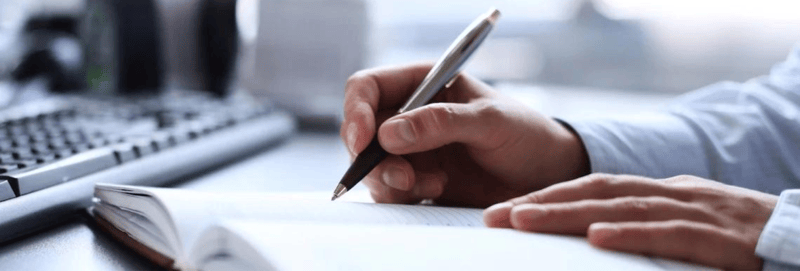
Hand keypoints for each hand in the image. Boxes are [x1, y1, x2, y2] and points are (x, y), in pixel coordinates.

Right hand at [341, 63, 589, 206]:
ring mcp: (410, 149)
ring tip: (431, 184)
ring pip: (372, 165)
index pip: (368, 87)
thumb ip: (442, 123)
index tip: (363, 140)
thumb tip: (390, 132)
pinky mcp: (417, 180)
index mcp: (421, 84)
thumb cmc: (525, 134)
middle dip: (374, 157)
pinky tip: (437, 189)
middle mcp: (409, 115)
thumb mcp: (490, 121)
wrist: (545, 176)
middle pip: (362, 131)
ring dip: (391, 179)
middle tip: (404, 177)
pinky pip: (389, 190)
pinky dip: (403, 195)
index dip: (356, 110)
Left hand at [484, 174, 778, 268]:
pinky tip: (598, 237)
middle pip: (595, 191)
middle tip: (493, 217)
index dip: (546, 198)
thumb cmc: (737, 239)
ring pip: (622, 205)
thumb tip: (592, 243)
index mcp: (658, 191)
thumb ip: (641, 231)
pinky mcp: (721, 236)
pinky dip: (632, 232)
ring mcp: (696, 210)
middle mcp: (670, 192)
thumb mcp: (683, 229)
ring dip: (568, 212)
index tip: (503, 213)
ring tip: (523, 221)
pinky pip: (670, 232)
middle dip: (541, 203)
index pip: (591, 188)